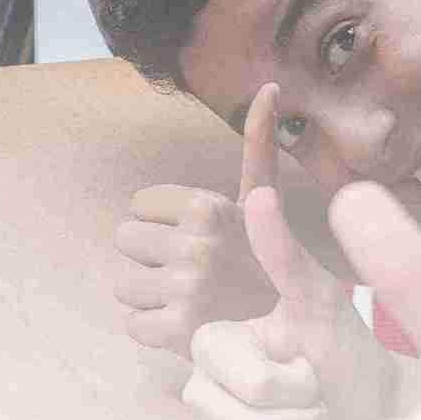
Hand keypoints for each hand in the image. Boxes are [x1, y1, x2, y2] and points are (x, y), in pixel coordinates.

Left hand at [114, 79, 287, 361]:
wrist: (296, 332)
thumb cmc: (265, 258)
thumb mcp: (262, 199)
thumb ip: (257, 144)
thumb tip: (269, 87)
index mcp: (207, 206)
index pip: (136, 206)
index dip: (162, 224)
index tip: (197, 238)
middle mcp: (196, 244)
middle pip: (124, 241)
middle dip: (152, 257)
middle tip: (192, 271)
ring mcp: (186, 290)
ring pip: (123, 284)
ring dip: (151, 295)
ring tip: (190, 298)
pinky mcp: (177, 332)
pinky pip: (131, 323)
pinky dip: (153, 329)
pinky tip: (186, 324)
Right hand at [184, 173, 395, 419]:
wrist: (387, 413)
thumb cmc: (351, 352)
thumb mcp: (322, 301)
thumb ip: (284, 254)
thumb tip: (261, 195)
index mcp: (214, 348)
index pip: (241, 378)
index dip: (287, 381)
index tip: (309, 367)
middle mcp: (206, 399)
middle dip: (306, 419)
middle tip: (322, 402)